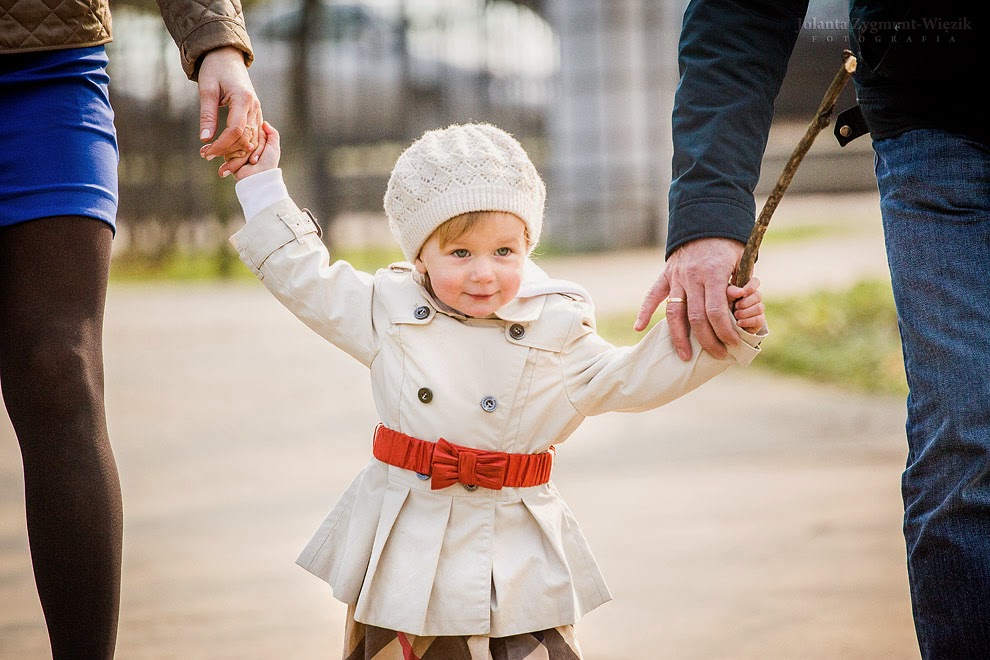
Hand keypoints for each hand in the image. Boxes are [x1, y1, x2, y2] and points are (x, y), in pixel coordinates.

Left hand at [196, 46, 264, 177]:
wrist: (227, 57)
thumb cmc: (215, 70)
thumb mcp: (207, 90)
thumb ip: (207, 115)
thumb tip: (205, 139)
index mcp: (243, 99)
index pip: (235, 130)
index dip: (222, 145)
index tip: (207, 153)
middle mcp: (254, 107)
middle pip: (245, 139)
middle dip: (228, 152)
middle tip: (207, 157)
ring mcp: (257, 112)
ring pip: (252, 140)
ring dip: (237, 153)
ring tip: (218, 161)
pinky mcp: (256, 114)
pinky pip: (253, 136)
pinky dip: (242, 147)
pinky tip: (229, 154)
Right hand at [230, 122, 280, 180]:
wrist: (259, 177)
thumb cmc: (268, 163)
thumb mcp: (274, 146)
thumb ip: (272, 133)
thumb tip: (264, 122)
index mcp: (256, 142)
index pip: (250, 130)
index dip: (254, 133)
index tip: (259, 141)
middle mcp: (245, 147)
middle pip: (241, 135)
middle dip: (249, 143)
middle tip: (257, 156)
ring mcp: (237, 152)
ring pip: (234, 142)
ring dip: (244, 151)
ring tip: (253, 162)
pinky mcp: (230, 159)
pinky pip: (228, 150)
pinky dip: (237, 155)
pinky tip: (245, 162)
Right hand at [635, 237, 743, 360]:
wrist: (707, 220)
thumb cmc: (729, 245)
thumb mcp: (741, 262)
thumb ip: (739, 286)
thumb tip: (740, 313)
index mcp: (713, 274)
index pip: (716, 311)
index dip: (724, 331)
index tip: (732, 343)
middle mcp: (692, 277)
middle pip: (696, 317)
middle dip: (707, 340)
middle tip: (717, 355)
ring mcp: (676, 277)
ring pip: (674, 313)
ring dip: (679, 338)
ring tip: (684, 356)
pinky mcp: (666, 275)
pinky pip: (652, 296)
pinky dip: (644, 312)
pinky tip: (639, 328)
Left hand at [728, 276, 764, 331]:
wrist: (723, 326)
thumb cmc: (723, 308)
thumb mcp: (724, 298)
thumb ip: (731, 292)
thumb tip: (741, 292)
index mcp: (745, 290)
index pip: (755, 281)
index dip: (751, 286)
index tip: (743, 293)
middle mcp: (754, 298)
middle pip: (758, 295)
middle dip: (746, 302)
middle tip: (736, 306)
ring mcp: (757, 309)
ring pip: (759, 307)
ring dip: (745, 312)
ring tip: (736, 315)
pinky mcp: (758, 321)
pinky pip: (759, 320)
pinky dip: (747, 321)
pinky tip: (739, 323)